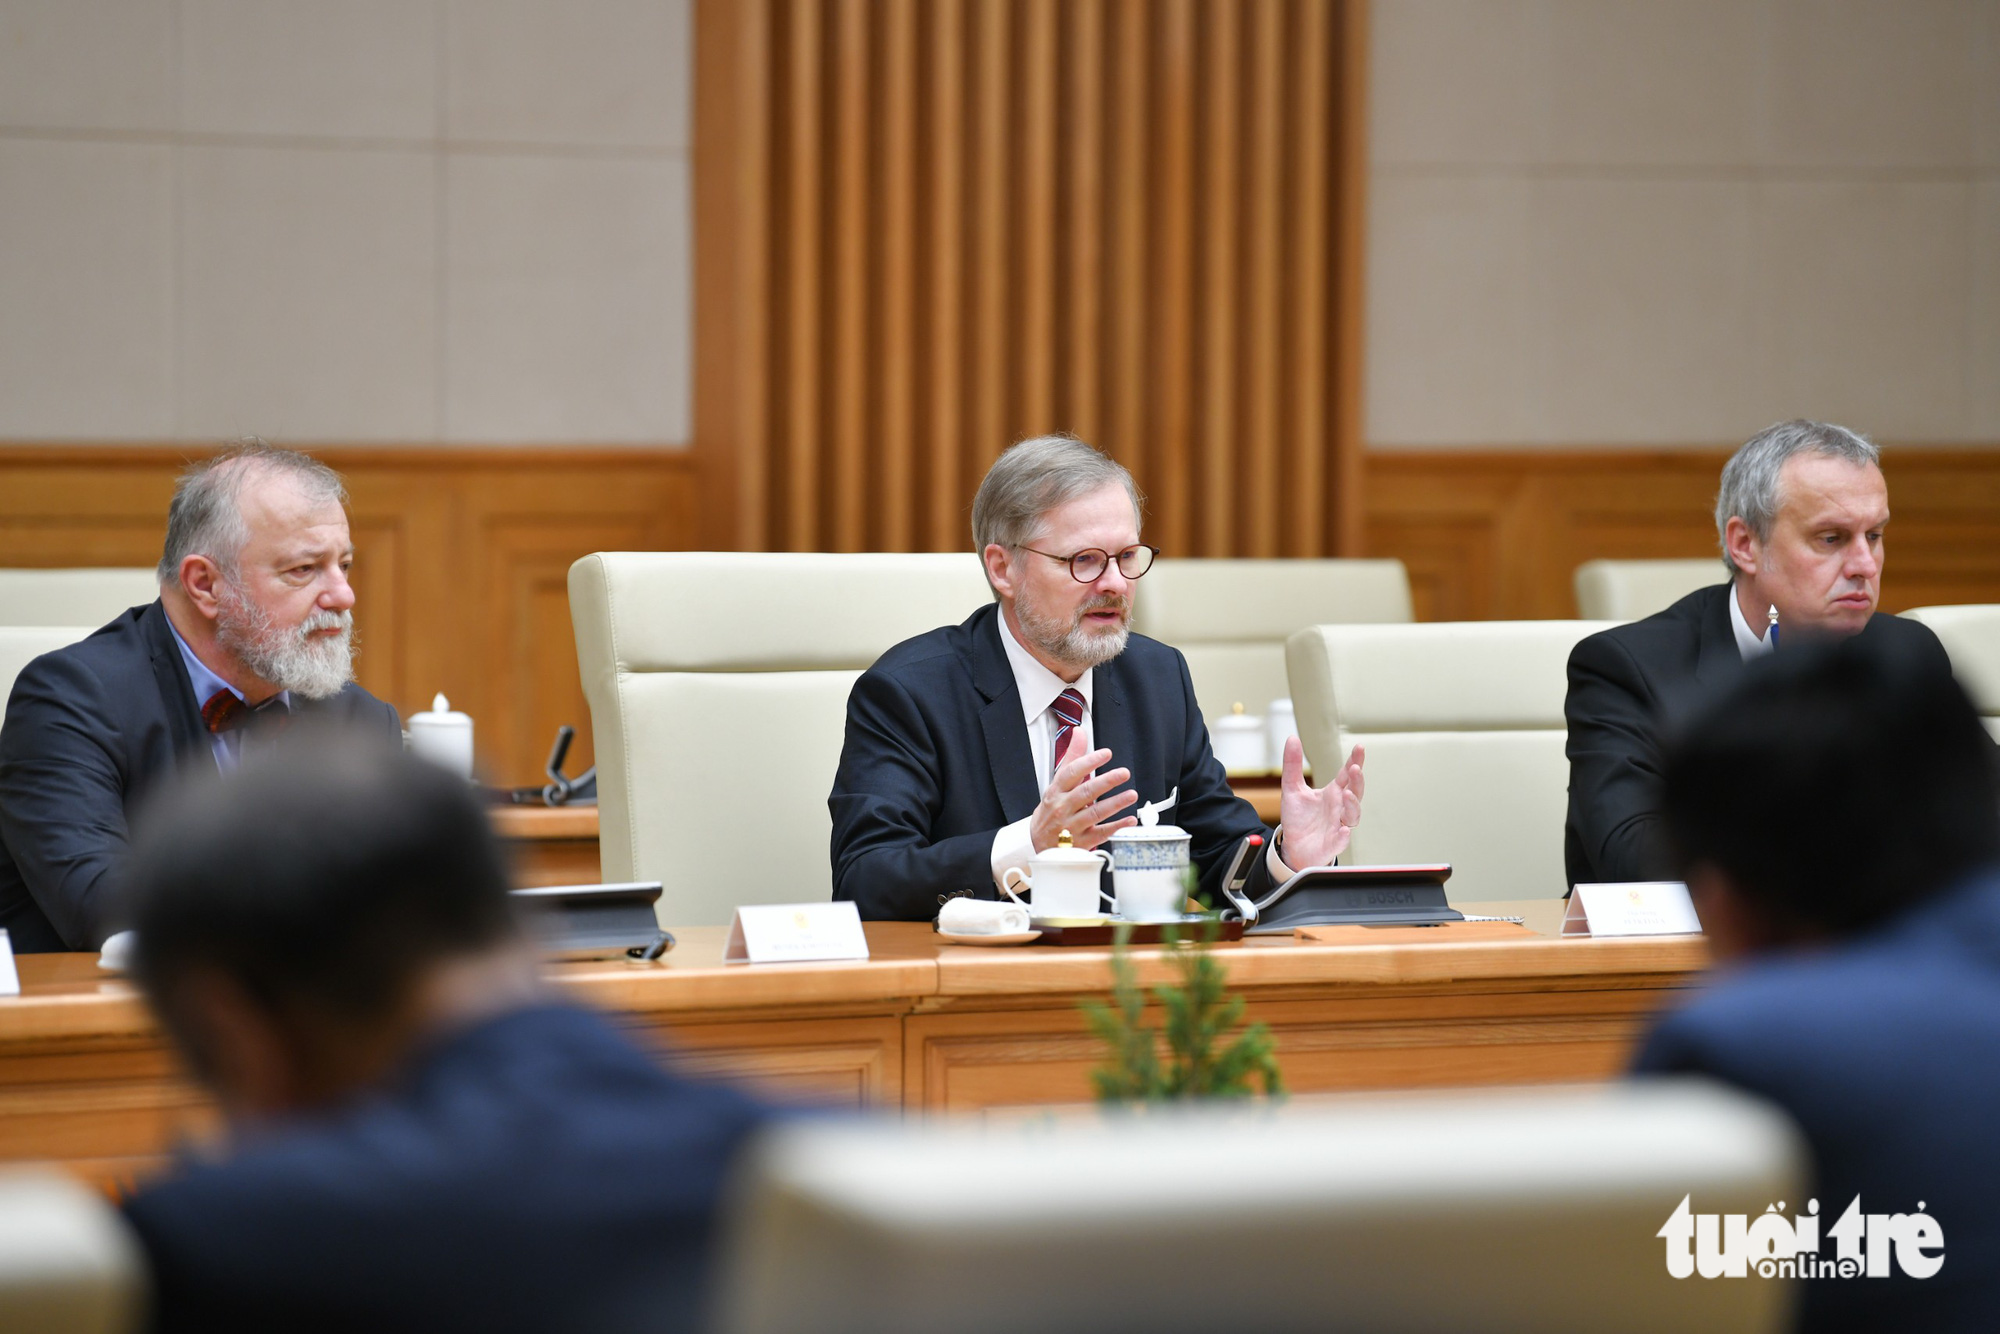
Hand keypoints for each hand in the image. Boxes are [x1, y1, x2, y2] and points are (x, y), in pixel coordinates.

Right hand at [1030, 727, 1139, 851]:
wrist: (1037, 843)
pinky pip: (1101, 834)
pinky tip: (1129, 819)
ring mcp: (1072, 826)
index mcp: (1056, 791)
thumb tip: (1079, 733)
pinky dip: (1117, 827)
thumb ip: (1072, 758)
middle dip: (1106, 782)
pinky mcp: (1082, 842)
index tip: (1105, 754)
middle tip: (1123, 773)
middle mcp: (1063, 807)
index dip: (1089, 762)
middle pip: (1085, 792)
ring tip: (1130, 794)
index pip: (1072, 773)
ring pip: (1095, 813)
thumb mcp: (1057, 783)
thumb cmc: (1051, 810)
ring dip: (1115, 803)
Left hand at [1275, 737, 1364, 868]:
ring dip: (1353, 805)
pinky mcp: (1332, 843)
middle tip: (1354, 768)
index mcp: (1333, 792)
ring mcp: (1338, 825)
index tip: (1359, 748)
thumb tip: (1292, 739)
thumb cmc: (1299, 818)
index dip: (1354, 761)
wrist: (1294, 846)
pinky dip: (1344, 836)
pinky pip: (1341, 840)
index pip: (1347, 775)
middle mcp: (1339, 808)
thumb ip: (1293, 764)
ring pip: (1352, 815)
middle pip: (1355, 792)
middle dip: (1357, 781)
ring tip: (1347, 795)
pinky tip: (1342, 830)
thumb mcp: (1292, 788)